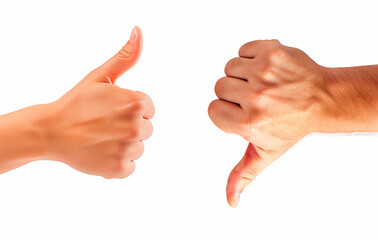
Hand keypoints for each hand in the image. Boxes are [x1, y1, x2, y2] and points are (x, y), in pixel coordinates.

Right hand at [42, 27, 153, 178]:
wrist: (51, 131)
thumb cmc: (78, 102)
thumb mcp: (101, 76)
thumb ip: (125, 57)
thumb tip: (139, 31)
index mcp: (136, 102)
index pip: (148, 109)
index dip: (131, 109)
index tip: (112, 110)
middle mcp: (135, 126)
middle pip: (147, 130)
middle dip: (130, 127)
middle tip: (105, 125)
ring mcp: (127, 149)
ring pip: (139, 149)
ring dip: (124, 146)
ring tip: (102, 139)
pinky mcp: (119, 169)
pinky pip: (130, 167)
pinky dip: (118, 164)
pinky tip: (101, 153)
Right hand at [208, 40, 325, 206]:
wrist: (324, 99)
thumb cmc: (293, 126)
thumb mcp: (267, 153)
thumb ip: (243, 175)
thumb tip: (231, 200)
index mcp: (250, 122)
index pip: (213, 110)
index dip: (227, 112)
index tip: (244, 113)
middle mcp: (256, 96)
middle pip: (220, 87)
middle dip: (235, 93)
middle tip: (256, 99)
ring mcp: (264, 71)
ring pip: (229, 67)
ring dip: (242, 75)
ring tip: (262, 84)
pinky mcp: (271, 50)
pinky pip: (243, 50)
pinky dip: (251, 57)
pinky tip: (266, 70)